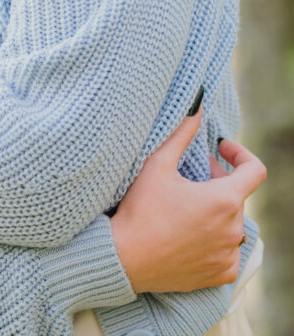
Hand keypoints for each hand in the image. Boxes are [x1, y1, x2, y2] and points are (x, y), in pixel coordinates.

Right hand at [110, 104, 266, 293]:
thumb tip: (197, 105)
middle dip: (217, 181)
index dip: (240, 153)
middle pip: (236, 195)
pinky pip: (228, 250)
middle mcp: (234, 229)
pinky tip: (190, 233)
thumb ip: (182, 132)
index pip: (255, 170)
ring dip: (215, 210)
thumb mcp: (158, 164)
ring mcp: (228, 254)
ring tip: (187, 206)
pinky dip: (215, 238)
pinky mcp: (220, 274)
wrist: (125, 258)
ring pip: (231, 223)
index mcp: (224, 200)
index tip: (220, 150)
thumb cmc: (140, 209)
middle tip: (190, 177)